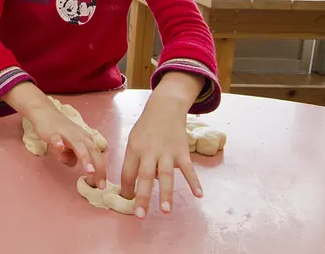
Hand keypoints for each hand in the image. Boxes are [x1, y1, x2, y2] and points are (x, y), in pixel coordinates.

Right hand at [26, 102, 106, 189]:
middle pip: (92, 152)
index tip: (102, 186)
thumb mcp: (69, 146)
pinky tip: (60, 148)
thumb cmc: (60, 130)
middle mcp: (80, 136)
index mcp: (86, 140)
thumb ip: (71, 156)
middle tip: (100, 185)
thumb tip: (72, 164)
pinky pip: (57, 138)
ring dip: (85, 159)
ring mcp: (67, 134)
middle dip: (98, 168)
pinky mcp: (53, 132)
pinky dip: (59, 143)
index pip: (97, 156)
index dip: (101, 171)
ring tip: (90, 171)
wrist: (45, 112)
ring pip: (78, 146)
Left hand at [120, 73, 204, 218]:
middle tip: (140, 216)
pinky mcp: (182, 151)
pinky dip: (194, 182)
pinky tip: (198, 195)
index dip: (126, 188)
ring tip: (165, 211)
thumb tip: (139, 185)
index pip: (128, 172)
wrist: (165, 107)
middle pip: (145, 177)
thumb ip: (136, 161)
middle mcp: (150, 151)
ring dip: (166, 194)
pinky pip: (188, 169)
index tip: (126, 202)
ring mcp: (167, 152)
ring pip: (166, 175)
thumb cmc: (147, 127)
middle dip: (142, 197)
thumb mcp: (134, 140)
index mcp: (134, 148)